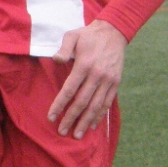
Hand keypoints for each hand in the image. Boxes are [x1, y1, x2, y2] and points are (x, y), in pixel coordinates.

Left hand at [48, 20, 127, 138]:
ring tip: (77, 134)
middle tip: (62, 131)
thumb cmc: (88, 35)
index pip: (69, 90)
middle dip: (71, 118)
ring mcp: (108, 80)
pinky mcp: (116, 82)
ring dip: (86, 122)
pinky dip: (100, 115)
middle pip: (82, 102)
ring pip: (96, 106)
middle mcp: (97, 75)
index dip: (60, 105)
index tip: (51, 117)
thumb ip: (63, 48)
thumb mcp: (73, 35)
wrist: (114, 31)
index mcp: (84, 64)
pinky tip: (93, 125)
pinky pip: (107, 102)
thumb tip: (56, 60)